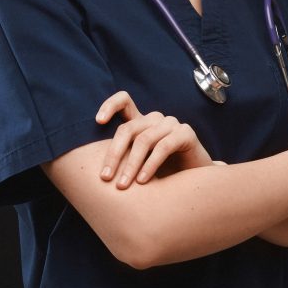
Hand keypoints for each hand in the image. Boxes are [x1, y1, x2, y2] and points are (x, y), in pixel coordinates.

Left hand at [94, 91, 213, 188]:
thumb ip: (121, 159)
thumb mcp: (137, 164)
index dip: (109, 106)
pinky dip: (150, 165)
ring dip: (131, 165)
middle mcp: (155, 119)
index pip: (123, 101)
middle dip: (113, 155)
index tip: (98, 122)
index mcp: (141, 122)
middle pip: (128, 129)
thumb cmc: (163, 174)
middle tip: (105, 178)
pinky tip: (142, 181)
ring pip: (144, 140)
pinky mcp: (186, 133)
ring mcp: (171, 124)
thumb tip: (92, 169)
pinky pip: (163, 147)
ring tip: (123, 186)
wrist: (195, 182)